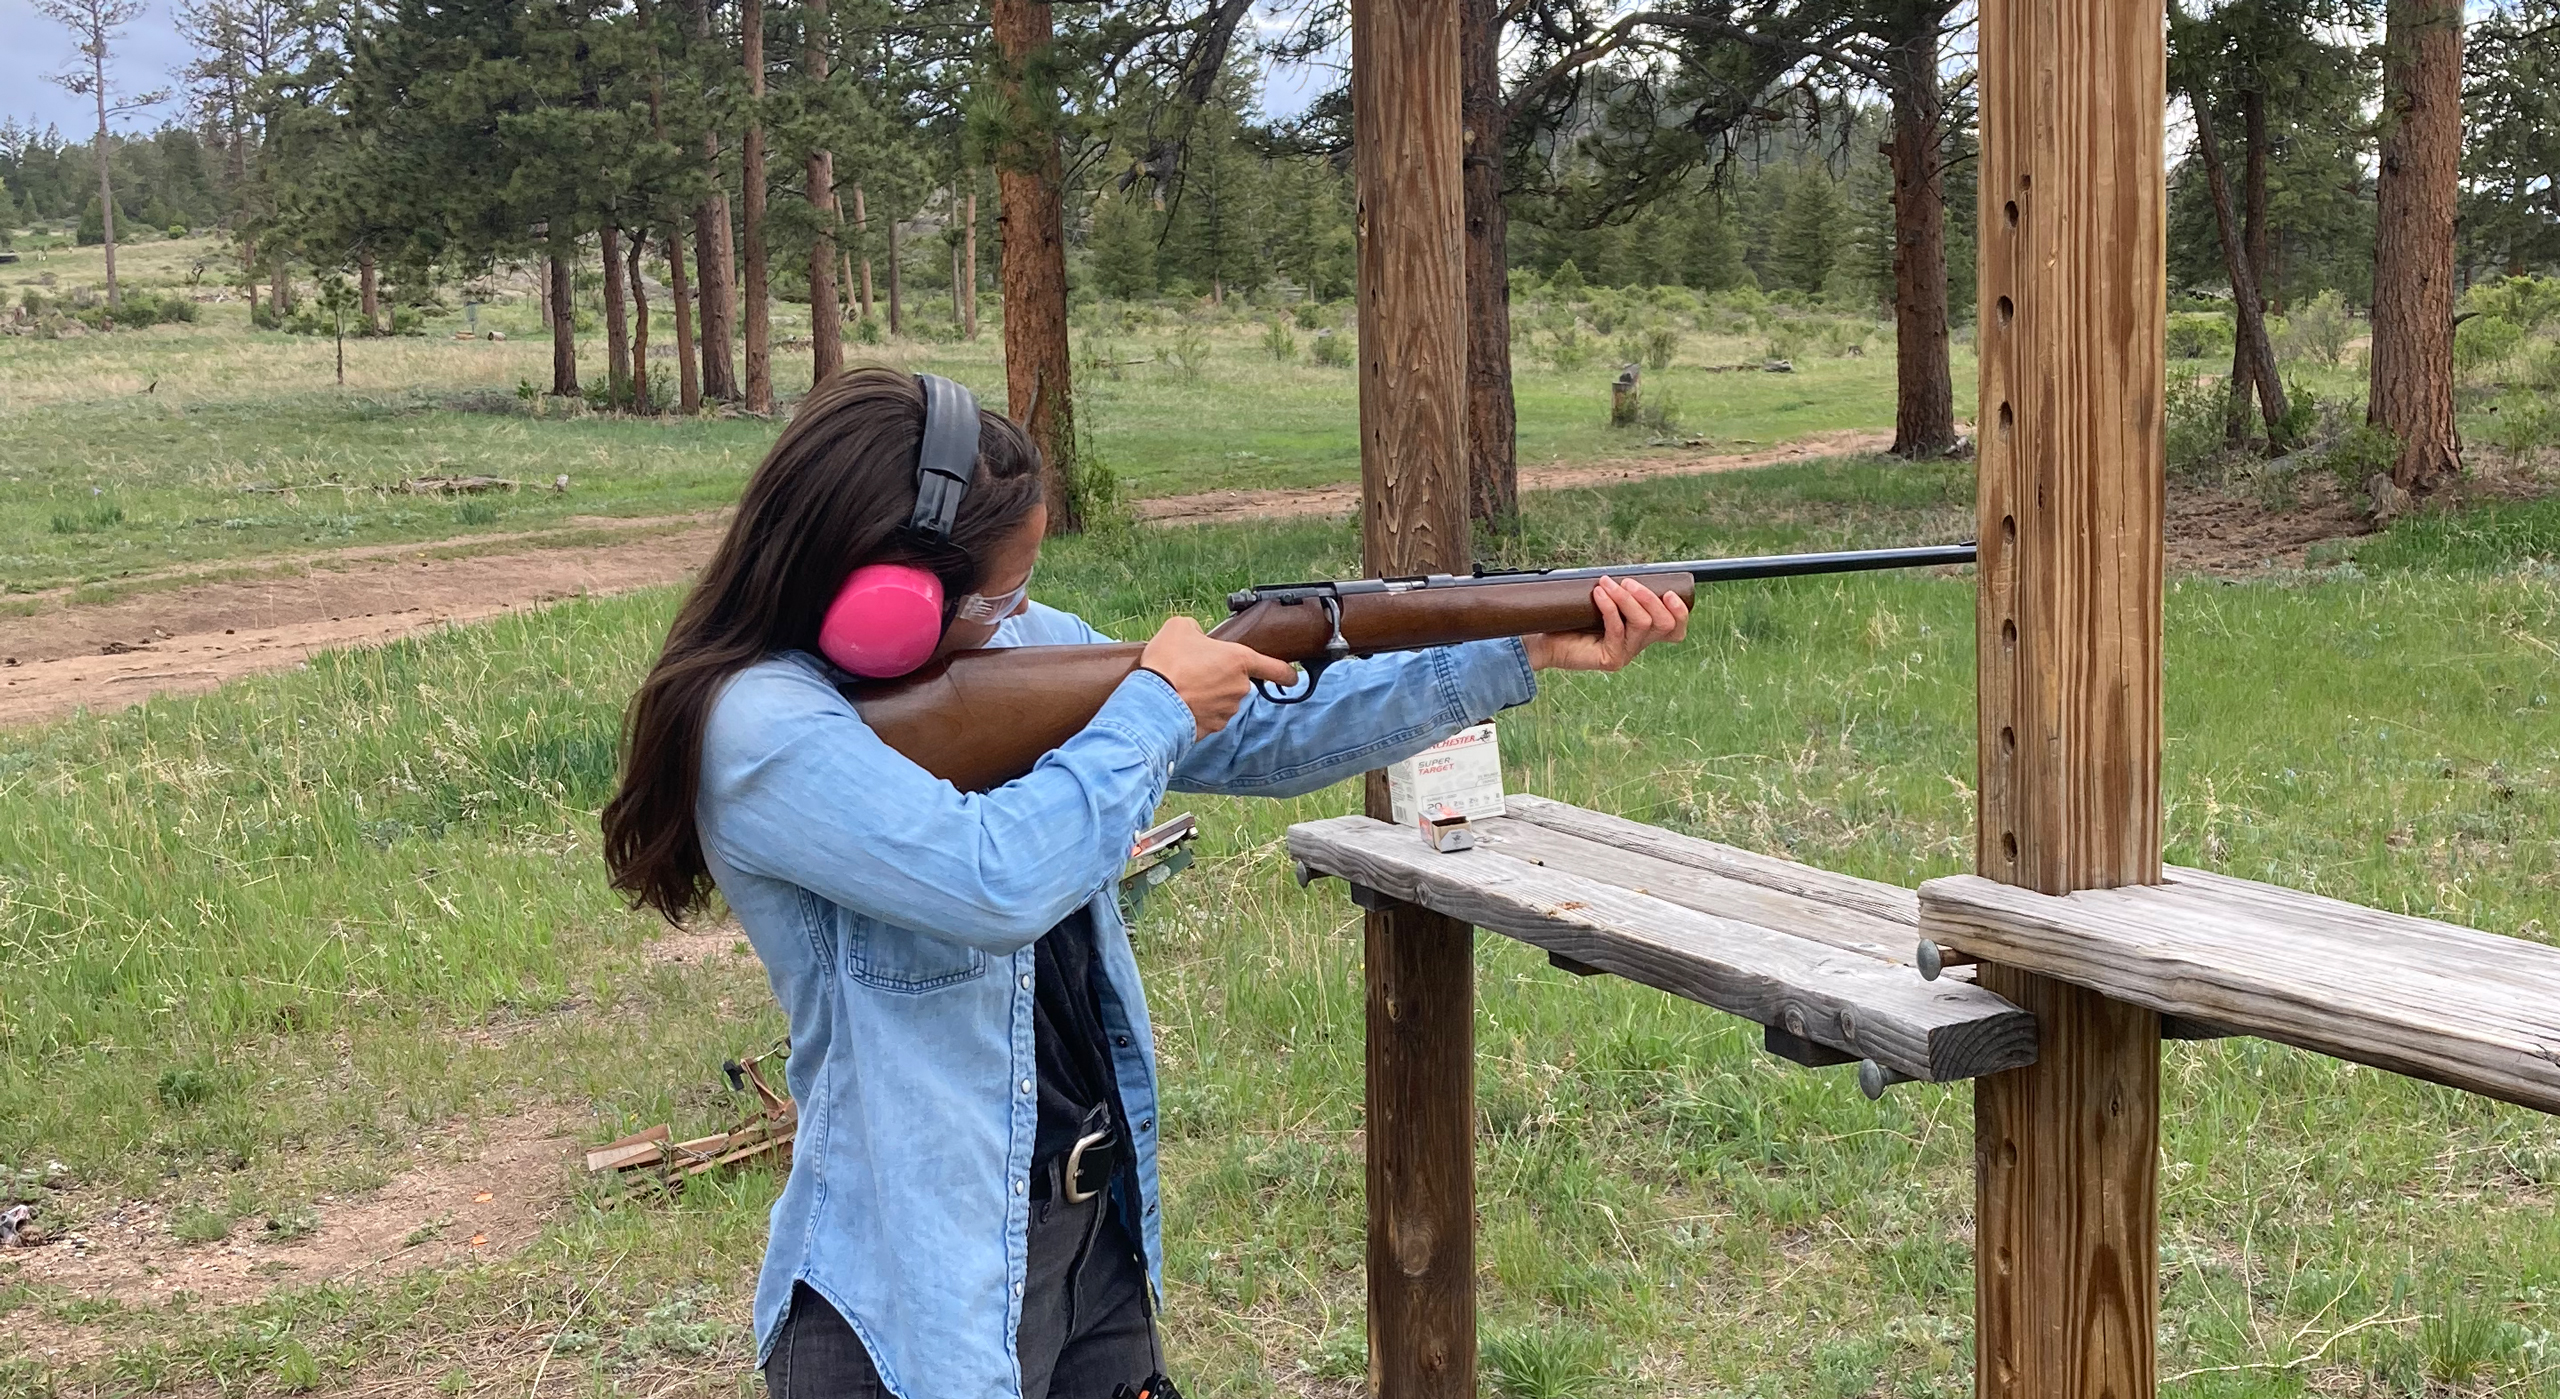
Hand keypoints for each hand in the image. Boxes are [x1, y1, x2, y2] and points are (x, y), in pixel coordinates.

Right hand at [1139, 616, 1301, 737]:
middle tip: (1195, 669)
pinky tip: (1180, 702)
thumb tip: (1197, 636)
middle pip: (1238, 681)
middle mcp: (1239, 688)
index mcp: (1239, 660)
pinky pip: (1209, 716)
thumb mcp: (1179, 628)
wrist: (1152, 703)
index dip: (1286, 673)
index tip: (1292, 677)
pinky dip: (1198, 711)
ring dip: (1209, 694)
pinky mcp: (1212, 728)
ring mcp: (1227, 711)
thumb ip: (1196, 629)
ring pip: (1223, 699)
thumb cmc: (1169, 663)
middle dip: (1221, 677)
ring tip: (1183, 686)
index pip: (1276, 668)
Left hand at [1523, 576, 1691, 671]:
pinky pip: (1617, 630)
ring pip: (1643, 624)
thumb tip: (1623, 569)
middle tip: (1628, 582)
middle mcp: (1637, 644)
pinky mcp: (1609, 659)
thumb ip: (1617, 590)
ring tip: (1607, 584)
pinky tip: (1598, 594)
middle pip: (1665, 624)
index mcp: (1641, 631)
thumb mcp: (1600, 599)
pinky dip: (1609, 607)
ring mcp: (1625, 654)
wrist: (1540, 638)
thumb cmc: (1570, 617)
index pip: (1674, 629)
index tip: (1670, 593)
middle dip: (1650, 598)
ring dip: (1627, 599)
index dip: (1680, 612)